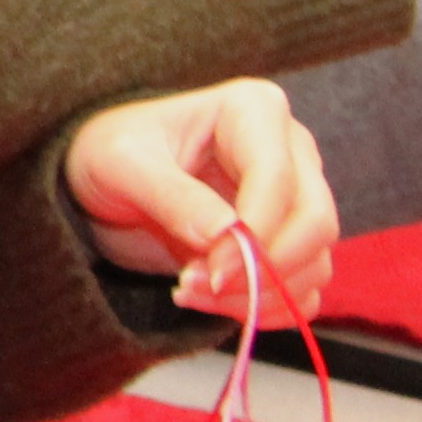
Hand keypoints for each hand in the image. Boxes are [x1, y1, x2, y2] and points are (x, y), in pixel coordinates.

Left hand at [64, 79, 334, 318]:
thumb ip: (173, 197)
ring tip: (187, 290)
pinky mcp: (287, 241)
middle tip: (196, 286)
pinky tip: (211, 302)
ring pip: (315, 263)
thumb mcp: (122, 164)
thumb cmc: (111, 151)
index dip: (251, 236)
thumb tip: (227, 236)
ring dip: (258, 296)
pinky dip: (265, 310)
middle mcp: (290, 151)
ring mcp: (296, 198)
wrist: (105, 178)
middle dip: (262, 270)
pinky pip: (303, 290)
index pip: (279, 181)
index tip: (204, 272)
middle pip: (316, 225)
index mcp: (254, 111)